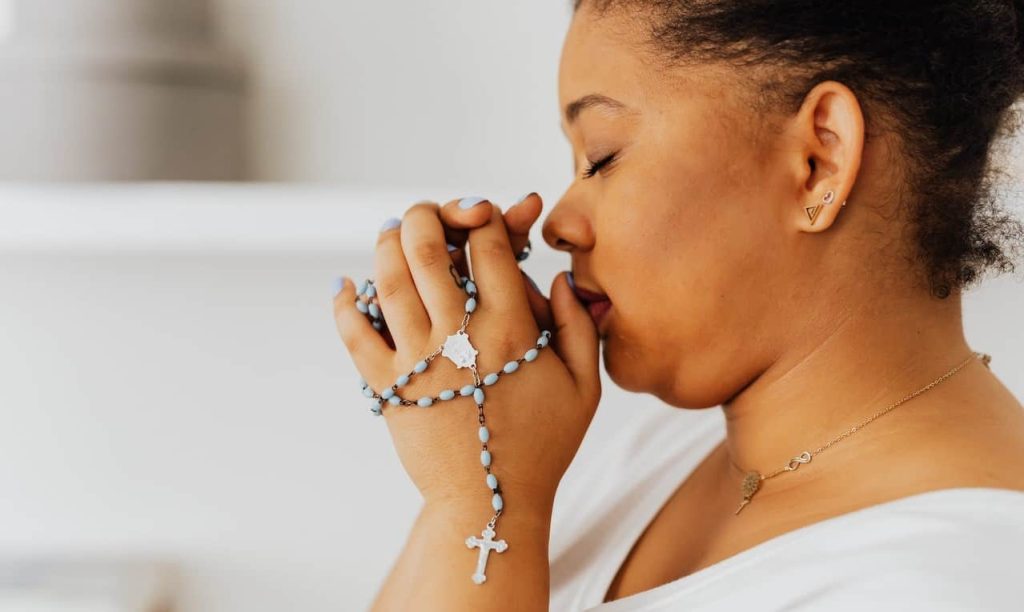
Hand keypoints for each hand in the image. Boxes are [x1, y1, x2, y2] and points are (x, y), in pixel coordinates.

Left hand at [333, 195, 600, 512]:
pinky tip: (344, 285)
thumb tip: (559, 277)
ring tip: (393, 231)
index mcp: (512, 328)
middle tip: (427, 213)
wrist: (490, 503)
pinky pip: (355, 334)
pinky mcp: (388, 386)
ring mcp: (418, 360)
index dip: (483, 216)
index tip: (483, 215)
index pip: (487, 245)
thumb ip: (579, 325)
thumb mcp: (584, 386)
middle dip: (426, 215)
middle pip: (428, 249)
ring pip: (389, 280)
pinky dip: (344, 303)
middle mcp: (460, 335)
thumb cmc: (543, 445)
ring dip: (387, 244)